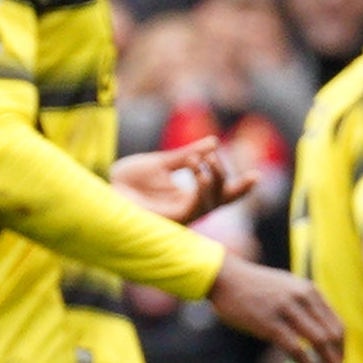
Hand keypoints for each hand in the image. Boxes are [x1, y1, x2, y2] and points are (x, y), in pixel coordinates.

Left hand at [113, 137, 250, 223]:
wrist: (105, 186)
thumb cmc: (130, 179)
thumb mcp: (162, 163)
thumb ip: (188, 155)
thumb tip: (214, 142)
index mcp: (190, 196)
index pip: (221, 193)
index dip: (240, 188)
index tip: (257, 175)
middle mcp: (190, 207)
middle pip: (222, 199)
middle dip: (232, 183)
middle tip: (219, 158)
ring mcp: (182, 215)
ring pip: (212, 202)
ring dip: (214, 178)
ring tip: (207, 159)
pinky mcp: (172, 220)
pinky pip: (196, 206)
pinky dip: (201, 187)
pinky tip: (199, 170)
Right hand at [206, 256, 343, 362]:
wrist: (223, 277)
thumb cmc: (251, 287)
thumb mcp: (285, 288)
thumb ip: (303, 304)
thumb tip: (316, 328)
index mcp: (310, 291)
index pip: (337, 325)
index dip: (341, 349)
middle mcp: (304, 298)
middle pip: (333, 336)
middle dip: (339, 361)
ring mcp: (287, 310)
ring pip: (320, 343)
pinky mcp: (270, 323)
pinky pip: (297, 350)